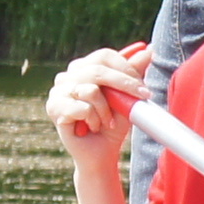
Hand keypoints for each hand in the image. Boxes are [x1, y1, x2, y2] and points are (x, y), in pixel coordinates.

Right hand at [46, 41, 152, 156]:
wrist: (100, 154)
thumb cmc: (112, 124)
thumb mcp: (127, 97)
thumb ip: (133, 73)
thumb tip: (148, 50)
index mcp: (83, 68)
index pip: (104, 56)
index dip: (126, 68)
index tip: (143, 86)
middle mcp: (67, 76)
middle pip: (98, 69)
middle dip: (124, 85)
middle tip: (141, 98)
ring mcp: (58, 91)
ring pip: (91, 90)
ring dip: (106, 111)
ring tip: (106, 123)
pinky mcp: (54, 108)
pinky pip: (83, 108)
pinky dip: (94, 120)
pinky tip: (91, 128)